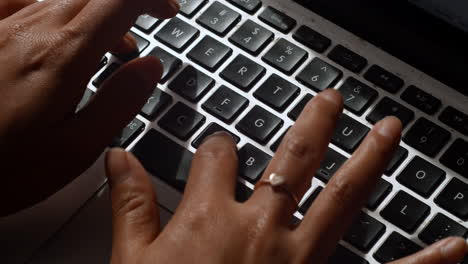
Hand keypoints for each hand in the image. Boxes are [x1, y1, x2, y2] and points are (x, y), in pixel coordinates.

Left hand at [0, 0, 179, 215]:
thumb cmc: (2, 169)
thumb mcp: (76, 148)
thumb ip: (120, 101)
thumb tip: (150, 67)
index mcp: (62, 57)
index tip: (167, 12)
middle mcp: (30, 31)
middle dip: (129, 2)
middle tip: (148, 24)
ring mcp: (3, 28)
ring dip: (98, 13)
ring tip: (110, 47)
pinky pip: (26, 2)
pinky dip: (59, 11)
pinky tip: (62, 34)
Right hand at [105, 90, 466, 263]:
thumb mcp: (132, 261)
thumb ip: (130, 204)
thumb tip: (120, 159)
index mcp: (210, 217)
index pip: (217, 154)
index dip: (216, 147)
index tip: (216, 152)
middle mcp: (260, 229)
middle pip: (292, 159)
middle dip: (312, 125)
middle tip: (332, 101)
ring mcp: (298, 259)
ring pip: (341, 197)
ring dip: (367, 162)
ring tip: (388, 132)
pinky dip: (422, 262)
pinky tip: (455, 247)